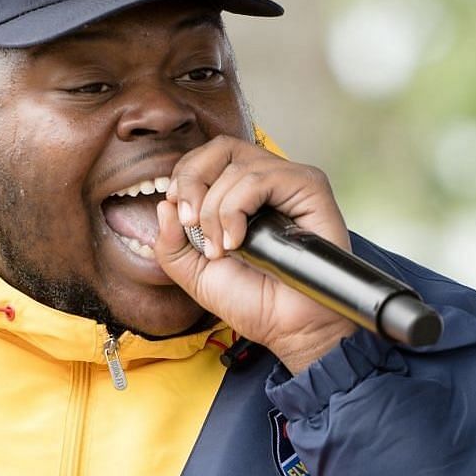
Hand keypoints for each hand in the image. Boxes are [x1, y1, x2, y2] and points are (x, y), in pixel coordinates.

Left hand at [153, 135, 359, 373]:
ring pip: (238, 167)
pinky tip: (239, 242)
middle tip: (190, 221)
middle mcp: (267, 183)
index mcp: (241, 195)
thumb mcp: (194, 273)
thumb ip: (170, 242)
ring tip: (222, 249)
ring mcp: (289, 183)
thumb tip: (165, 204)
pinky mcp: (310, 189)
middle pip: (221, 147)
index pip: (208, 157)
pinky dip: (237, 209)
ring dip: (215, 211)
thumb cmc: (253, 301)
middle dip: (192, 181)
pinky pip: (261, 179)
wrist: (287, 328)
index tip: (179, 214)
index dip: (185, 176)